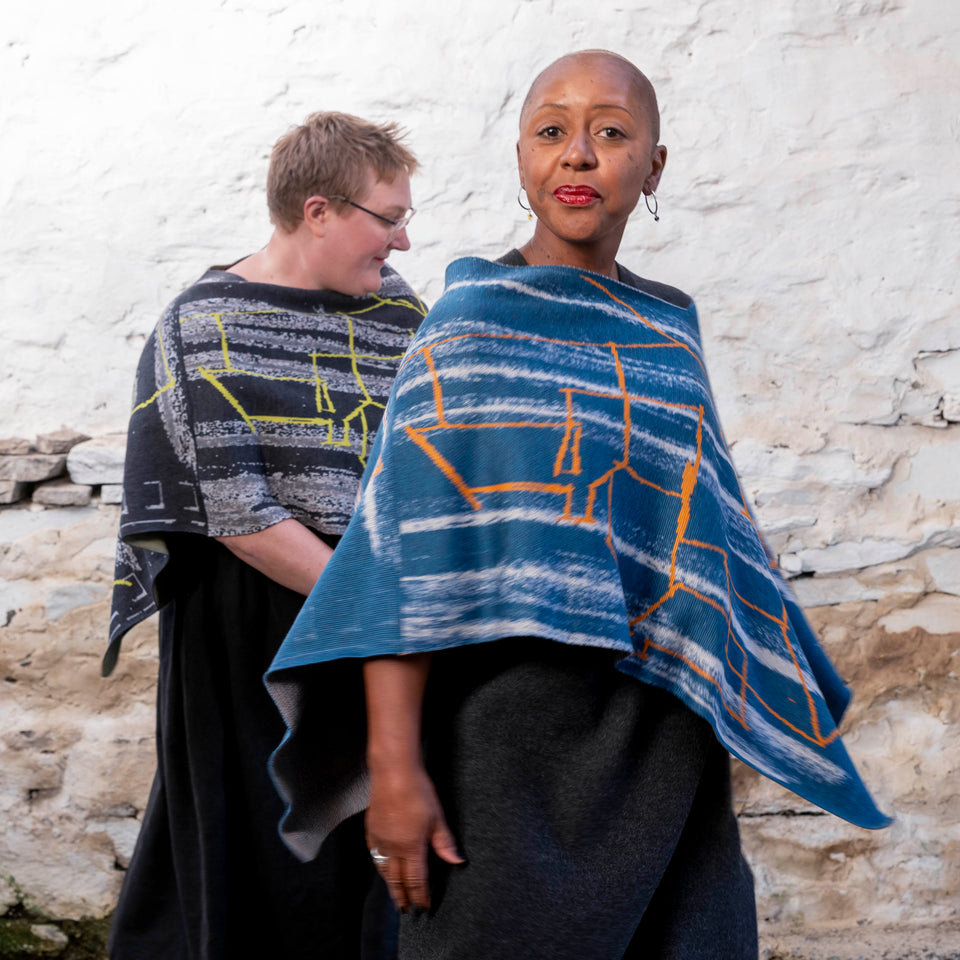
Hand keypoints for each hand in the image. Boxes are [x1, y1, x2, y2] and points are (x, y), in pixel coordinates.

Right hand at [365, 762, 463, 911]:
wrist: (393, 772)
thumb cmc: (418, 792)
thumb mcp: (437, 818)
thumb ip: (444, 843)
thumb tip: (457, 861)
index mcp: (411, 848)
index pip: (416, 880)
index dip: (421, 896)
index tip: (424, 907)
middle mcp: (392, 848)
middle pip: (396, 881)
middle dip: (402, 897)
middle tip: (405, 911)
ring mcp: (379, 839)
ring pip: (383, 870)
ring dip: (390, 885)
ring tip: (395, 894)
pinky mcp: (371, 829)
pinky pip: (375, 855)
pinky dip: (380, 866)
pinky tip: (383, 866)